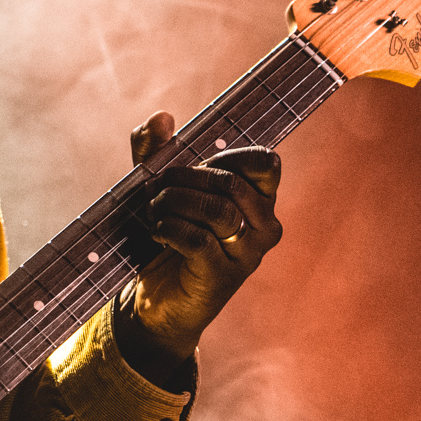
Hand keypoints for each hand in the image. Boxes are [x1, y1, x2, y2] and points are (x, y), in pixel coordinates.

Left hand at [116, 112, 283, 383]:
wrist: (158, 303)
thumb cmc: (167, 238)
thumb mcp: (159, 190)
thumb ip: (156, 153)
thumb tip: (161, 117)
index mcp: (259, 202)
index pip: (266, 163)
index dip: (226, 156)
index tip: (196, 167)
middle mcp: (263, 228)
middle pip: (230, 183)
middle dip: (183, 178)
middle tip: (157, 192)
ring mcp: (246, 255)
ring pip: (216, 210)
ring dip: (172, 202)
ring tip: (154, 211)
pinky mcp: (221, 278)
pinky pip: (198, 239)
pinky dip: (169, 229)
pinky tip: (158, 233)